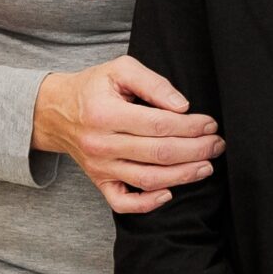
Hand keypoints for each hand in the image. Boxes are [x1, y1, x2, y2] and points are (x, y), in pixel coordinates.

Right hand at [34, 56, 221, 214]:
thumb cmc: (93, 88)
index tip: (210, 124)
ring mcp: (100, 167)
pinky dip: (148, 204)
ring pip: (148, 179)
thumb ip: (152, 83)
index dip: (191, 126)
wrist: (55, 112)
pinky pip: (123, 203)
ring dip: (184, 176)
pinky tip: (169, 192)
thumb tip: (182, 106)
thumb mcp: (119, 70)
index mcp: (105, 114)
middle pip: (159, 154)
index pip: (159, 125)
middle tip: (217, 145)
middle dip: (196, 151)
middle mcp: (101, 144)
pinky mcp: (99, 182)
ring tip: (206, 166)